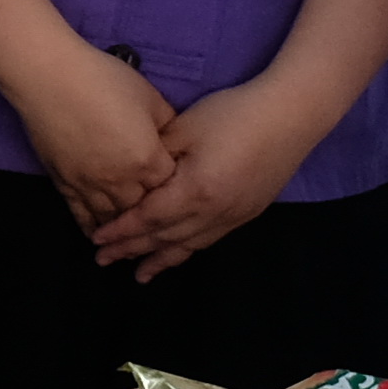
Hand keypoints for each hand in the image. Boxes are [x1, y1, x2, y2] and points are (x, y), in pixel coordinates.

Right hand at [11, 46, 180, 231]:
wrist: (49, 77)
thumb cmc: (104, 79)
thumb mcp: (149, 97)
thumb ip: (166, 124)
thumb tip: (169, 138)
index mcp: (149, 160)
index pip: (172, 187)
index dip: (178, 188)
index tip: (180, 187)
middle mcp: (122, 181)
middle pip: (144, 210)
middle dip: (152, 215)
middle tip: (160, 218)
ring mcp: (90, 184)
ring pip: (113, 219)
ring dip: (123, 229)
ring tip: (131, 237)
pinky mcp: (63, 182)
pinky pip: (80, 214)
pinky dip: (90, 227)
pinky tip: (97, 236)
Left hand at [89, 82, 301, 278]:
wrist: (291, 115)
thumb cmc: (232, 114)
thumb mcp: (183, 129)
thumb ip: (155, 158)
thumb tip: (131, 176)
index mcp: (194, 191)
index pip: (148, 218)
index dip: (120, 230)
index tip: (96, 238)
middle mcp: (215, 212)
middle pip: (166, 237)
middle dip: (132, 250)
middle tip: (103, 260)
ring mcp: (235, 216)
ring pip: (190, 245)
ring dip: (161, 259)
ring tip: (139, 274)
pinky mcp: (248, 213)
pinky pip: (210, 239)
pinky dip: (188, 250)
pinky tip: (178, 255)